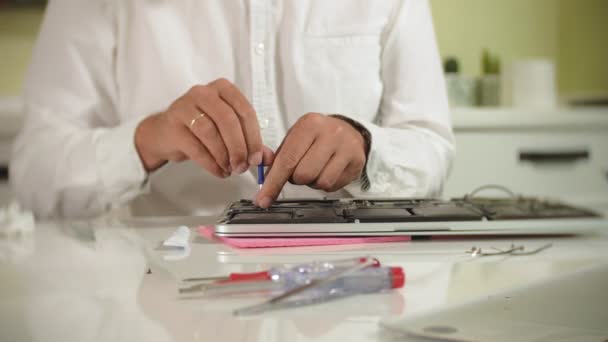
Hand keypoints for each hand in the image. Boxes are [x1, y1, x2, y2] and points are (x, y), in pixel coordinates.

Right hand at [135, 78, 272, 176]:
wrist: (164, 134)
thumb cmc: (200, 128)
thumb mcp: (227, 130)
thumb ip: (249, 141)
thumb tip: (269, 158)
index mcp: (222, 88)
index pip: (245, 111)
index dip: (254, 137)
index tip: (257, 158)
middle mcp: (203, 92)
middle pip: (228, 120)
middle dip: (239, 147)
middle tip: (243, 166)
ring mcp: (185, 106)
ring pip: (210, 132)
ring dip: (224, 155)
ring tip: (230, 169)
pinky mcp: (172, 124)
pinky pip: (195, 146)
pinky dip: (210, 163)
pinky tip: (218, 171)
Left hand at [255, 113, 366, 207]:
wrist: (348, 130)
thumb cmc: (316, 136)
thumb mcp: (295, 138)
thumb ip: (278, 157)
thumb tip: (262, 176)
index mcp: (309, 124)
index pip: (287, 159)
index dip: (273, 182)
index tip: (263, 198)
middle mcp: (330, 133)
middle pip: (303, 174)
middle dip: (296, 179)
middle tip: (299, 170)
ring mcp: (346, 147)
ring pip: (319, 182)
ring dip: (311, 183)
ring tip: (315, 169)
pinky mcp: (356, 161)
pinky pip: (333, 186)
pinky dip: (325, 185)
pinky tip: (327, 171)